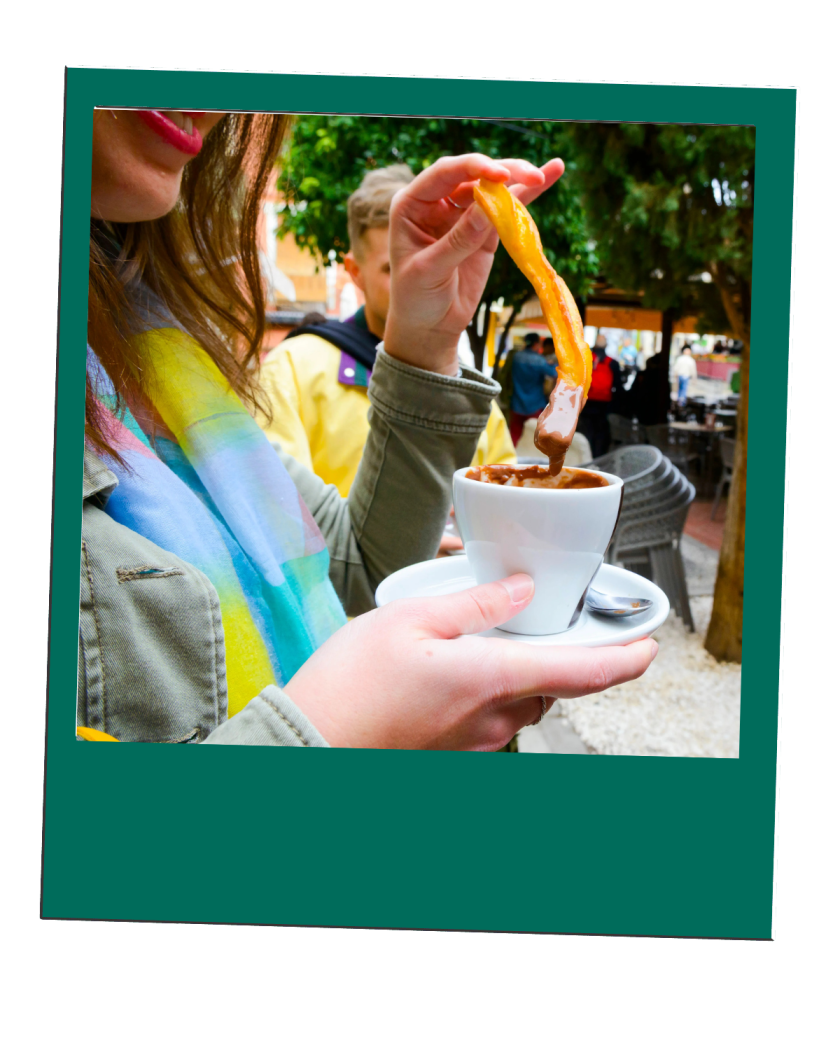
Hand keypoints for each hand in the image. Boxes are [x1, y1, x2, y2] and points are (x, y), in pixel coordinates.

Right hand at [284, 574, 656, 749]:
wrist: (309, 743)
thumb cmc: (350, 685)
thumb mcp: (410, 620)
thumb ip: (476, 605)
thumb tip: (521, 589)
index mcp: (491, 680)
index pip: (582, 673)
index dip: (624, 659)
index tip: (646, 645)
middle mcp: (493, 720)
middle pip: (551, 686)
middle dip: (554, 656)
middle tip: (531, 621)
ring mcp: (475, 744)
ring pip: (521, 704)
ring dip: (517, 674)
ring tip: (479, 644)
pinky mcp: (455, 754)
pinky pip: (491, 721)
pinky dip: (489, 694)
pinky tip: (449, 674)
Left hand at [383, 154, 564, 375]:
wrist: (429, 326)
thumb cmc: (416, 298)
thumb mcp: (430, 270)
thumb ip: (458, 240)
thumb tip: (490, 207)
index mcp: (412, 204)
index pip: (444, 174)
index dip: (473, 168)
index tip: (501, 175)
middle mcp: (437, 202)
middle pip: (473, 175)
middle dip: (503, 172)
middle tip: (532, 176)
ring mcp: (462, 214)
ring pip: (492, 187)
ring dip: (519, 179)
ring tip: (547, 173)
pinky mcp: (484, 230)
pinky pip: (506, 208)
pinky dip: (527, 195)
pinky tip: (551, 174)